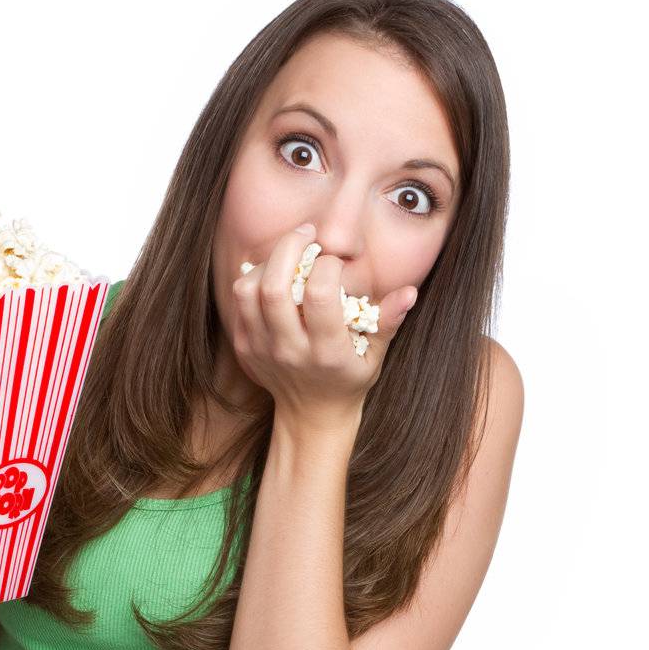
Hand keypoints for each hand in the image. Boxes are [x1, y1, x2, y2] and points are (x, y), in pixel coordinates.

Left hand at [232, 224, 417, 432]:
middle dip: (291, 248)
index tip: (335, 262)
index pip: (318, 295)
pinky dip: (255, 279)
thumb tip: (409, 292)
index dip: (327, 265)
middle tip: (307, 234)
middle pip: (275, 288)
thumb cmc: (348, 379)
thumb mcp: (375, 356)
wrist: (311, 415)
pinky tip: (275, 273)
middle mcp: (289, 351)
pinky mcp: (244, 347)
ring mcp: (262, 350)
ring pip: (249, 291)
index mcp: (326, 353)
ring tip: (289, 254)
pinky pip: (240, 302)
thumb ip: (388, 322)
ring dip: (269, 262)